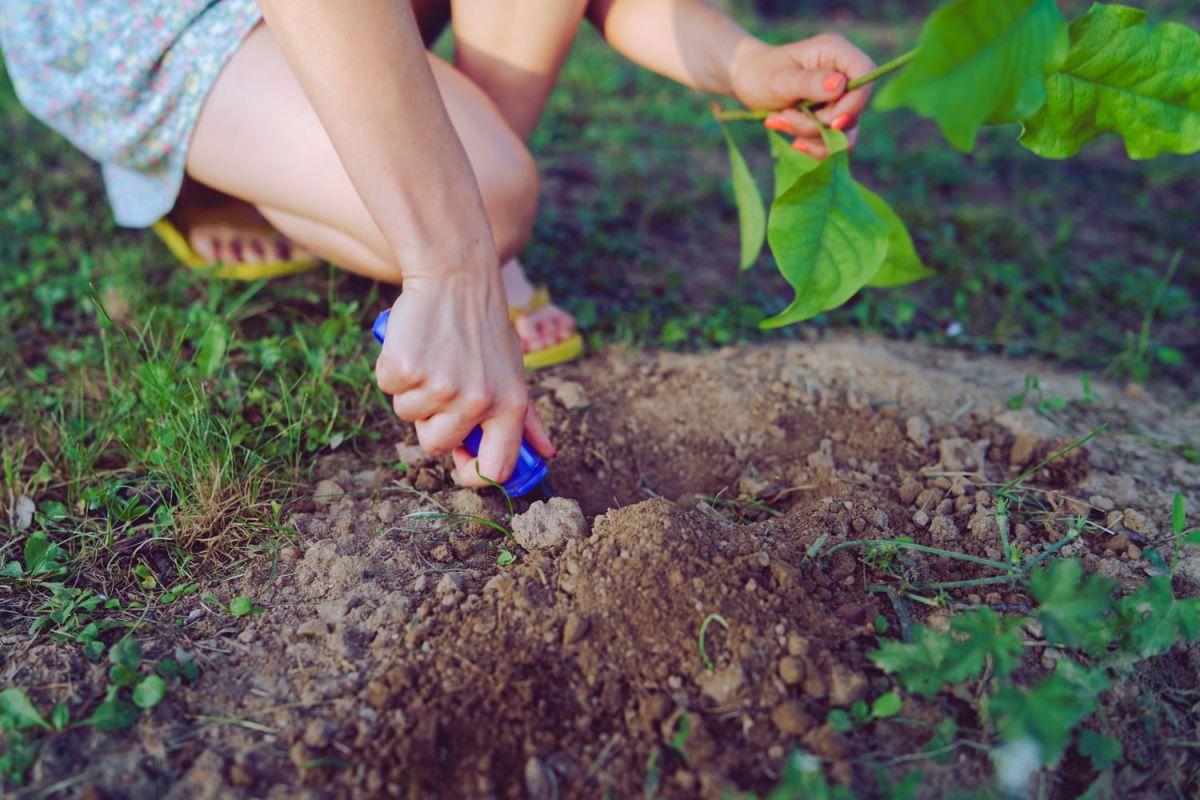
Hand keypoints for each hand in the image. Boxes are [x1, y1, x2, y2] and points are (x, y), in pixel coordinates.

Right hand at [374, 272, 554, 486]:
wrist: (457, 279)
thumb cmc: (485, 330)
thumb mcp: (514, 372)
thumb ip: (527, 418)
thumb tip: (546, 454)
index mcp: (509, 406)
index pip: (494, 469)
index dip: (472, 473)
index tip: (461, 461)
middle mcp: (477, 401)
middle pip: (435, 444)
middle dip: (431, 420)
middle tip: (443, 381)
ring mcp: (441, 386)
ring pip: (407, 415)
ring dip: (413, 390)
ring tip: (432, 357)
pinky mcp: (408, 369)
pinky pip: (389, 388)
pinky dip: (394, 370)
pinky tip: (413, 345)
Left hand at [730, 34, 875, 158]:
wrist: (748, 83)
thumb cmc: (761, 73)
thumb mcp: (779, 79)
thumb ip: (809, 82)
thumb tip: (839, 86)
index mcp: (836, 52)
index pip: (865, 74)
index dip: (855, 102)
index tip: (833, 123)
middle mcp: (844, 74)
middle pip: (853, 110)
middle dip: (819, 124)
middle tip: (785, 117)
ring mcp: (840, 98)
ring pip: (845, 132)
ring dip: (811, 136)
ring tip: (780, 122)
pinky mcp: (833, 118)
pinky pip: (835, 143)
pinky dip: (813, 146)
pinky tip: (793, 142)